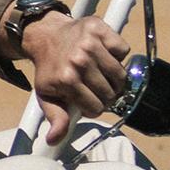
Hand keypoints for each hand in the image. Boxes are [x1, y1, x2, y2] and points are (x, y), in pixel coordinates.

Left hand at [18, 10, 129, 143]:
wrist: (45, 36)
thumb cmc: (49, 68)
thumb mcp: (47, 95)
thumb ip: (55, 118)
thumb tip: (54, 139)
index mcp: (66, 80)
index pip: (97, 107)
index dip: (94, 107)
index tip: (88, 100)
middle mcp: (79, 61)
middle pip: (111, 92)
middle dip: (106, 93)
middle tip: (95, 86)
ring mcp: (90, 44)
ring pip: (121, 74)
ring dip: (115, 77)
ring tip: (101, 73)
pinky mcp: (100, 29)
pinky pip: (123, 51)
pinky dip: (118, 55)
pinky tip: (104, 55)